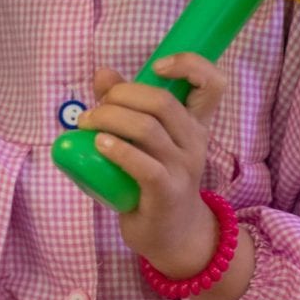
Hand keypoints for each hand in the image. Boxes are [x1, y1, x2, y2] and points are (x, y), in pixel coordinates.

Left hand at [82, 56, 227, 277]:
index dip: (189, 64)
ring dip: (109, 119)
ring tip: (86, 125)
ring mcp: (183, 167)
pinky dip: (118, 150)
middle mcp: (194, 141)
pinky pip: (144, 165)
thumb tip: (103, 73)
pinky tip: (99, 145)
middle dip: (121, 95)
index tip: (158, 66)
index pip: (212, 84)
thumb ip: (126, 105)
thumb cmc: (154, 180)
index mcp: (193, 123)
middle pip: (162, 101)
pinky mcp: (167, 192)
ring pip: (147, 128)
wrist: (172, 234)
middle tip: (96, 108)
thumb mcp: (145, 141)